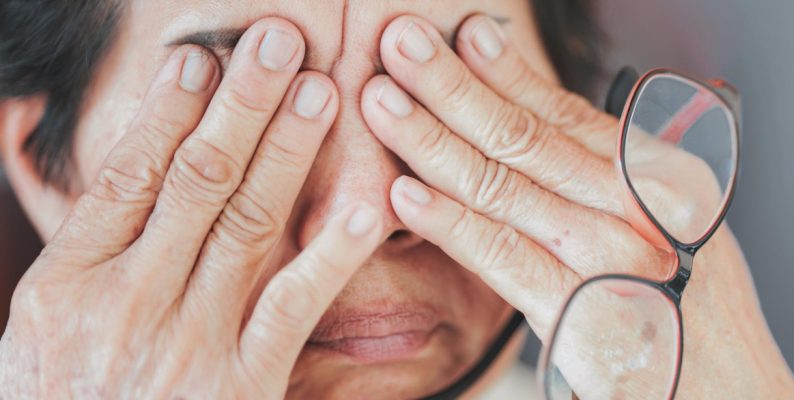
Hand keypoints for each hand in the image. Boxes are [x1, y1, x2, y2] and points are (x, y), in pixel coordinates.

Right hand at [0, 18, 382, 397]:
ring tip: (322, 88)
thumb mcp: (36, 326)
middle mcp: (128, 301)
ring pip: (246, 222)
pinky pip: (295, 302)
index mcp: (67, 282)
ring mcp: (189, 341)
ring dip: (289, 149)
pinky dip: (334, 248)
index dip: (170, 108)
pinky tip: (368, 201)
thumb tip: (67, 143)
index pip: (128, 173)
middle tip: (281, 39)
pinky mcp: (244, 380)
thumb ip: (78, 240)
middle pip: (194, 179)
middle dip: (243, 102)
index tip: (205, 57)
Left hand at [360, 14, 793, 397]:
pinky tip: (406, 193)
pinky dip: (451, 224)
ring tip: (383, 101)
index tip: (462, 34)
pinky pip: (503, 258)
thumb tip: (554, 119)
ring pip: (502, 185)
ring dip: (433, 139)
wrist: (733, 388)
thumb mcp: (672, 222)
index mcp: (656, 176)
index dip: (505, 70)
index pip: (564, 112)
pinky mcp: (578, 315)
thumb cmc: (698, 307)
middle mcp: (634, 207)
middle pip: (523, 136)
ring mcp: (606, 260)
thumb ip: (617, 173)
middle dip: (453, 84)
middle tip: (401, 43)